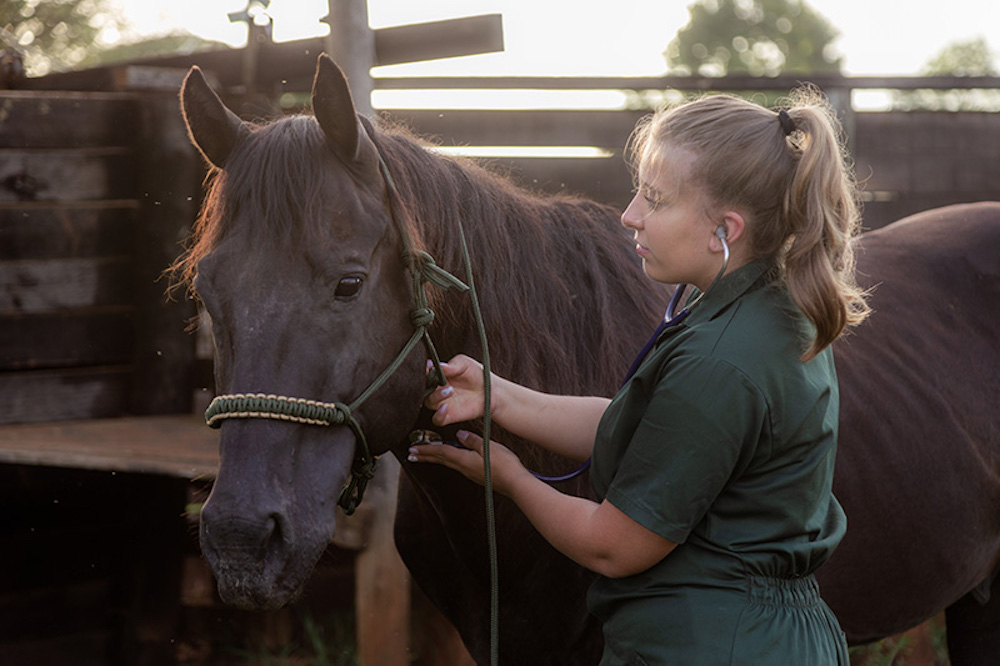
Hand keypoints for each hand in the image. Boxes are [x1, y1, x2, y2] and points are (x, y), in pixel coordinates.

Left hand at [407, 430, 528, 495]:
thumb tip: (458, 434)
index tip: (412, 449)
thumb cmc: (504, 464)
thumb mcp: (488, 446)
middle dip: (425, 456)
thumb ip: (472, 440)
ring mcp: (470, 473)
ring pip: (448, 463)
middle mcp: (463, 468)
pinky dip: (447, 460)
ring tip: (424, 456)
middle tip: (410, 454)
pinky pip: (457, 466)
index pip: (441, 452)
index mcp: (463, 459)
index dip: (426, 449)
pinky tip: (450, 459)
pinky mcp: (477, 475)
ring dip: (434, 458)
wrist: (515, 484)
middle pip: (441, 459)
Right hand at [424, 354, 490, 425]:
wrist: (491, 391)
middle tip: (438, 381)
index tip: (429, 367)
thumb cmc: (477, 375)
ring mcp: (442, 403)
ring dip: (436, 397)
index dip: (424, 370)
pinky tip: (445, 407)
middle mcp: (437, 389)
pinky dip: (438, 415)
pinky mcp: (449, 415)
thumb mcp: (465, 364)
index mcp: (438, 376)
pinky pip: (437, 419)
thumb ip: (452, 365)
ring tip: (450, 390)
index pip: (425, 374)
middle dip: (427, 385)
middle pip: (423, 389)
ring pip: (429, 403)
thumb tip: (438, 365)